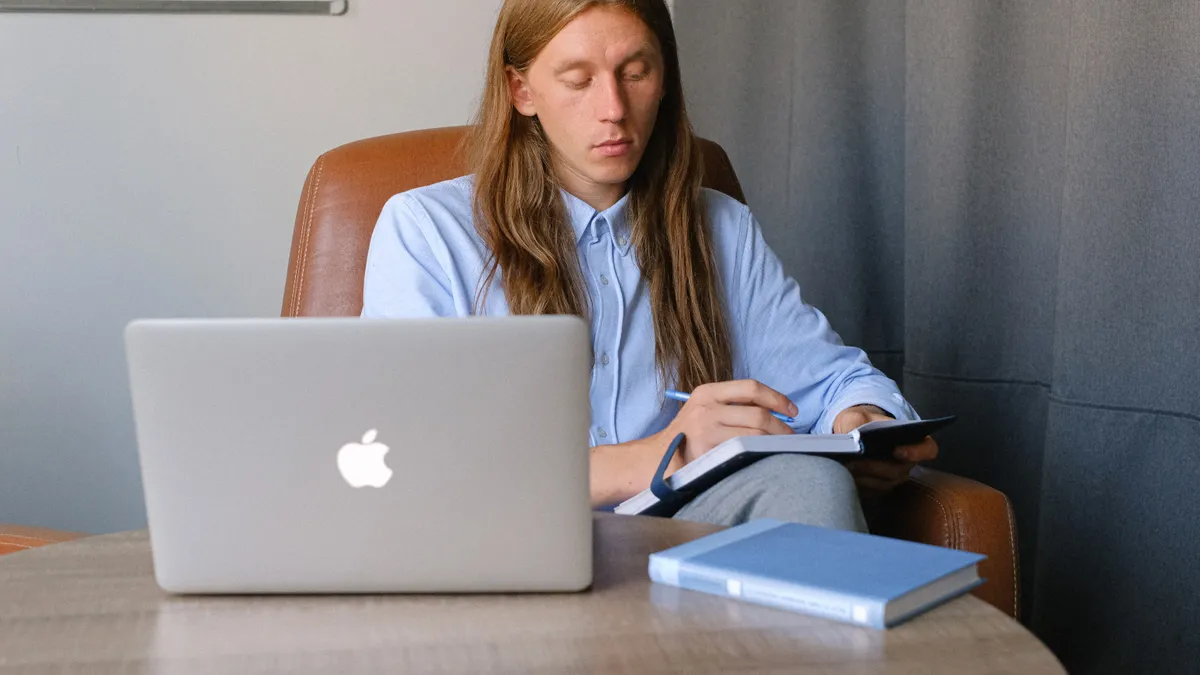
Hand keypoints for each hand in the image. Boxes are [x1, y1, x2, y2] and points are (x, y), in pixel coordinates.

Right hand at [655, 379, 796, 468]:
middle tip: (791, 437)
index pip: (751, 387)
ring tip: (782, 447)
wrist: (656, 459)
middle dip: (781, 426)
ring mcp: (706, 430)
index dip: (777, 398)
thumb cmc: (687, 436)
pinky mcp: (707, 451)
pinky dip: (760, 452)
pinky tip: (766, 456)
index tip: (792, 411)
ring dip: (775, 441)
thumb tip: (776, 411)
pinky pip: (744, 450)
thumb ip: (733, 406)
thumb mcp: (704, 410)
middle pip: (758, 413)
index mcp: (707, 392)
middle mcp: (706, 407)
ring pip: (755, 434)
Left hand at [834, 405, 938, 493]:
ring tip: (846, 466)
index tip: (897, 451)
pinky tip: (844, 474)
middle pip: (897, 470)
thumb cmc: (861, 422)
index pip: (927, 449)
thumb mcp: (856, 415)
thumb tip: (851, 435)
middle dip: (875, 466)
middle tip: (855, 460)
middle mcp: (907, 462)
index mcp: (913, 440)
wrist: (852, 432)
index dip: (916, 452)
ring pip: (883, 483)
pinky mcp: (878, 488)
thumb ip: (856, 422)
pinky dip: (857, 483)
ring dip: (864, 476)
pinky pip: (870, 490)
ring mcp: (894, 477)